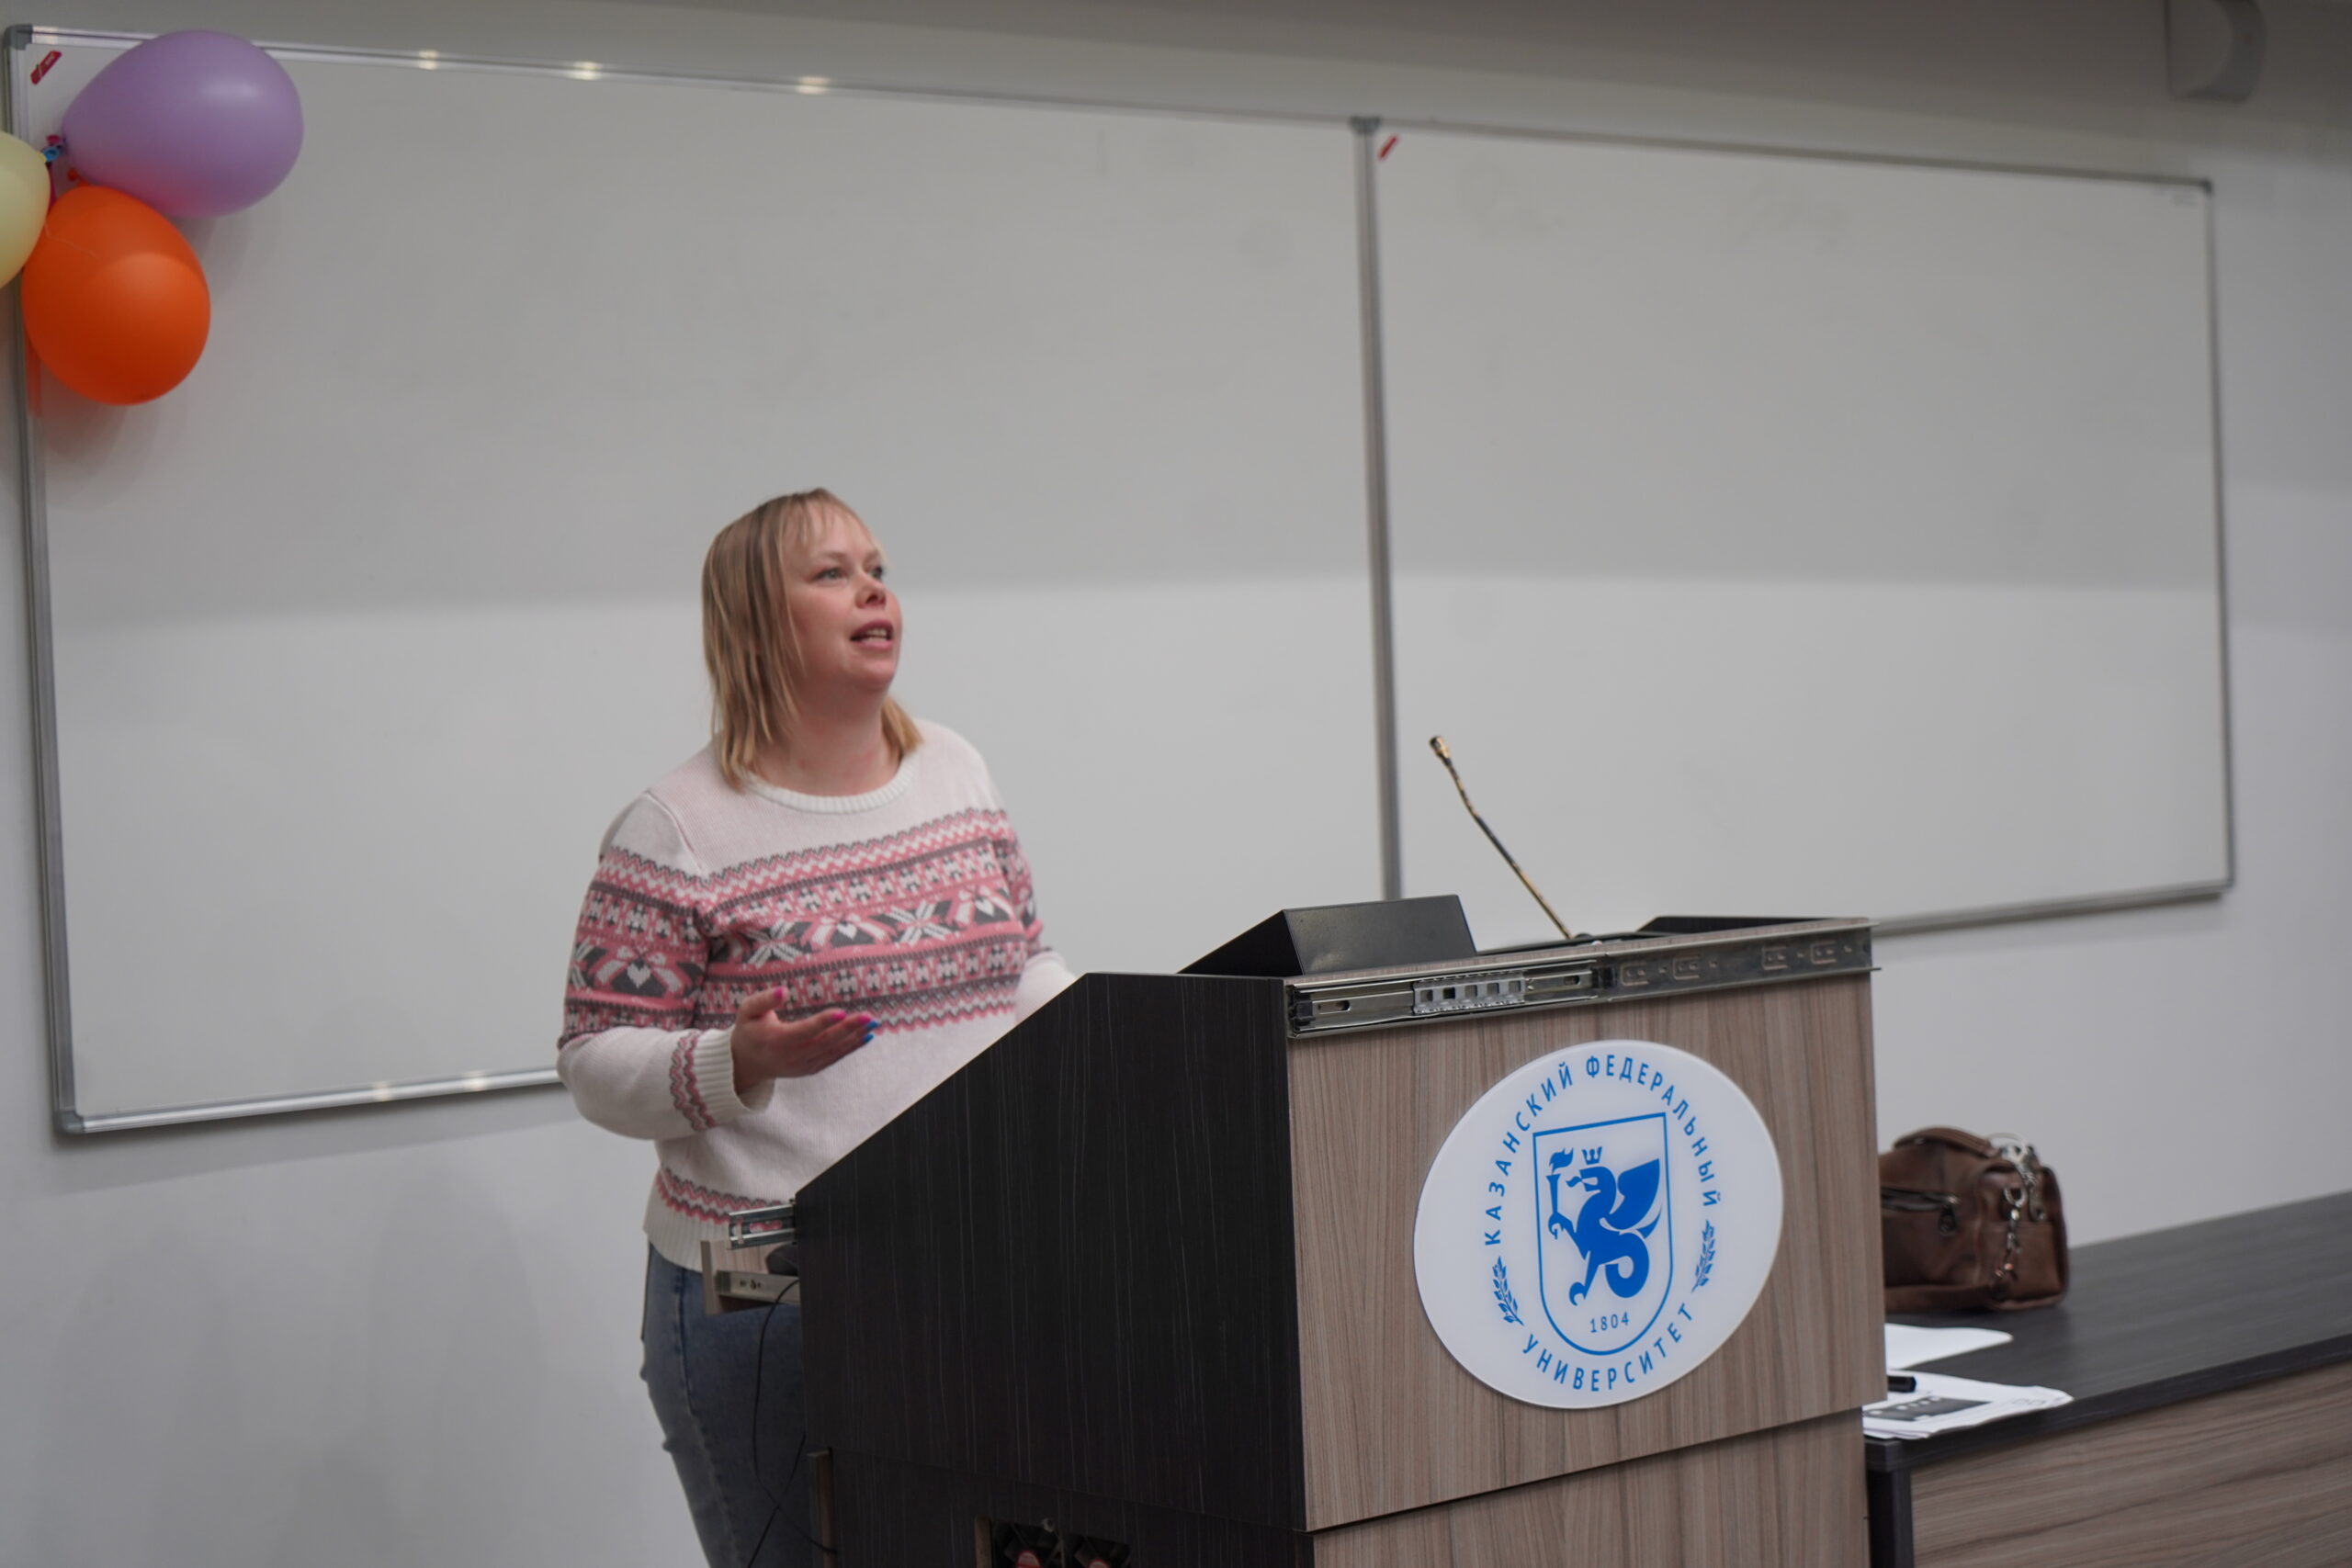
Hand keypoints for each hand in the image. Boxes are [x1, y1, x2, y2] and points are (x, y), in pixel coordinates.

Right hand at [730, 990, 875, 1092]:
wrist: (746, 1063)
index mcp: (775, 1041)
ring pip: (832, 1051)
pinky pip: (833, 1058)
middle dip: (848, 1029)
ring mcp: (802, 1065)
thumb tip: (784, 991)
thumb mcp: (747, 1011)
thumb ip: (764, 1000)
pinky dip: (850, 1048)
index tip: (841, 1011)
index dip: (822, 1022)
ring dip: (854, 1038)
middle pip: (823, 1042)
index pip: (803, 1031)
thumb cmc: (748, 1030)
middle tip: (868, 1016)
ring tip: (873, 1023)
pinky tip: (866, 1036)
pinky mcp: (810, 1068)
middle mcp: (791, 1056)